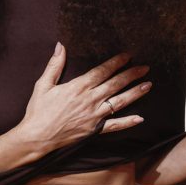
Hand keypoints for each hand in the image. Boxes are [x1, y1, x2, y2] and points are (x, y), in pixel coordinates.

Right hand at [17, 42, 150, 155]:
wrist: (37, 138)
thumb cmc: (38, 111)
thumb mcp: (43, 85)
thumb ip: (54, 65)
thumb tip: (60, 46)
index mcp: (78, 87)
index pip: (102, 71)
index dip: (116, 62)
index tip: (128, 55)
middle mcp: (89, 100)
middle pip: (115, 84)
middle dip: (131, 74)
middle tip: (145, 67)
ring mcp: (94, 116)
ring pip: (119, 102)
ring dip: (135, 93)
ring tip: (148, 85)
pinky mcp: (94, 130)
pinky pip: (114, 126)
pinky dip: (127, 122)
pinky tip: (140, 118)